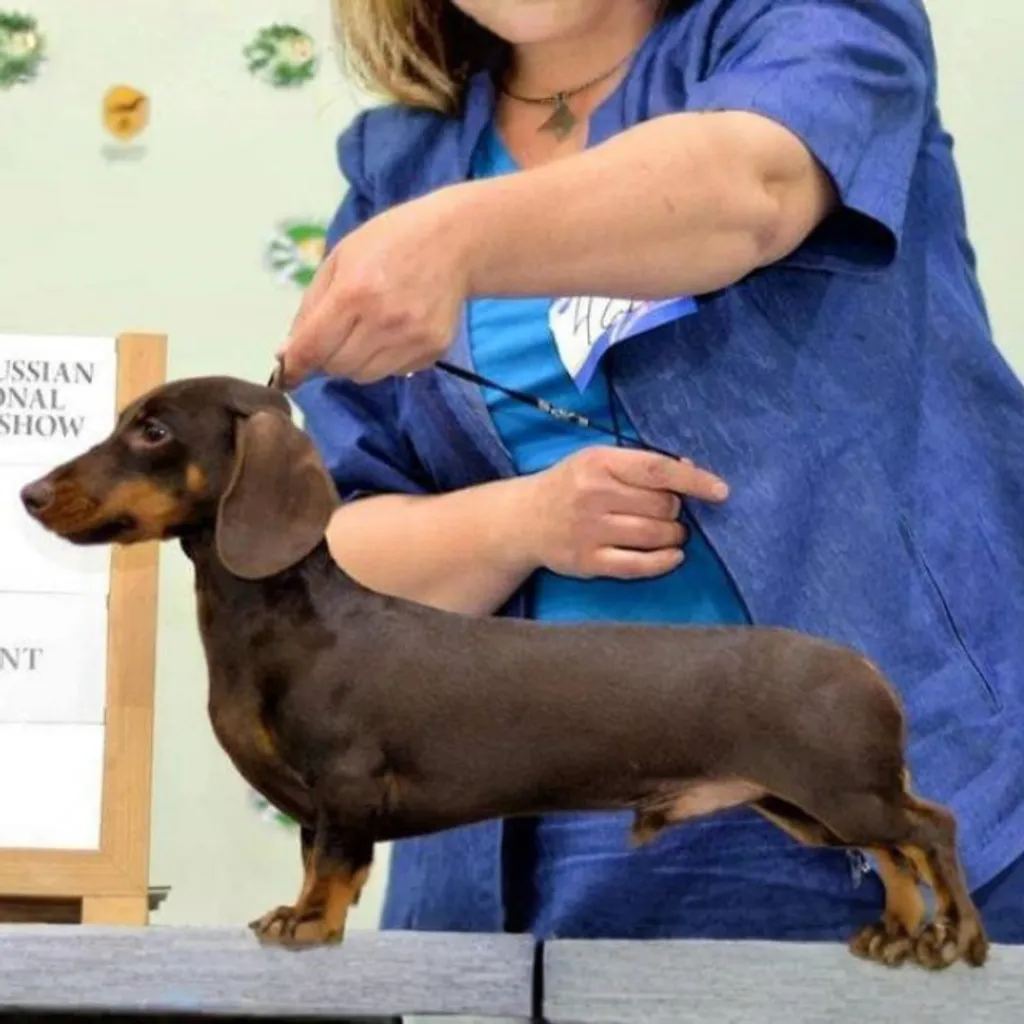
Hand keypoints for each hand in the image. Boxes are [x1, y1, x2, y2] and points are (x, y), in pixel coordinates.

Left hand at [278, 187, 473, 386]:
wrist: (454, 241)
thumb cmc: (390, 242)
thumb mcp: (340, 259)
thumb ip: (311, 307)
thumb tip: (288, 352)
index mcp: (354, 292)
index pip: (313, 347)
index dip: (295, 366)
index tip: (288, 375)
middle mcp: (384, 321)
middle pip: (337, 367)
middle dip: (328, 357)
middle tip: (337, 335)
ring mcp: (412, 338)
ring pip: (364, 375)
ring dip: (356, 361)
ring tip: (368, 331)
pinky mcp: (434, 350)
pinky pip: (394, 372)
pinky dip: (385, 359)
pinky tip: (396, 331)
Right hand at [527, 446, 729, 579]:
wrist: (524, 520)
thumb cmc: (571, 485)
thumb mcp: (598, 461)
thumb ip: (640, 464)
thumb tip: (690, 468)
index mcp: (599, 462)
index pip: (657, 470)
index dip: (694, 480)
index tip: (721, 492)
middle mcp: (593, 495)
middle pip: (661, 505)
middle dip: (675, 510)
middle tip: (668, 512)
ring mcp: (589, 530)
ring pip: (654, 535)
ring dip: (673, 535)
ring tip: (668, 533)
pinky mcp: (588, 561)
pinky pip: (639, 565)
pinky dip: (664, 562)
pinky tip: (673, 556)